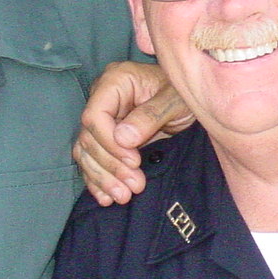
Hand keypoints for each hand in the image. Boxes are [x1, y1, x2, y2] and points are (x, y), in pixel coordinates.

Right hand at [73, 61, 193, 204]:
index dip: (110, 143)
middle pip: (89, 137)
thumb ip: (151, 116)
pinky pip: (91, 160)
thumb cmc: (184, 94)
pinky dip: (98, 180)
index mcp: (115, 81)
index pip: (96, 115)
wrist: (190, 102)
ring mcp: (102, 119)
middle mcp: (102, 98)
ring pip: (87, 152)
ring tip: (123, 197)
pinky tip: (106, 198)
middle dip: (110, 166)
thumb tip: (122, 139)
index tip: (134, 161)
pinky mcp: (105, 138)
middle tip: (135, 186)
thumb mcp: (176, 100)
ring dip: (103, 178)